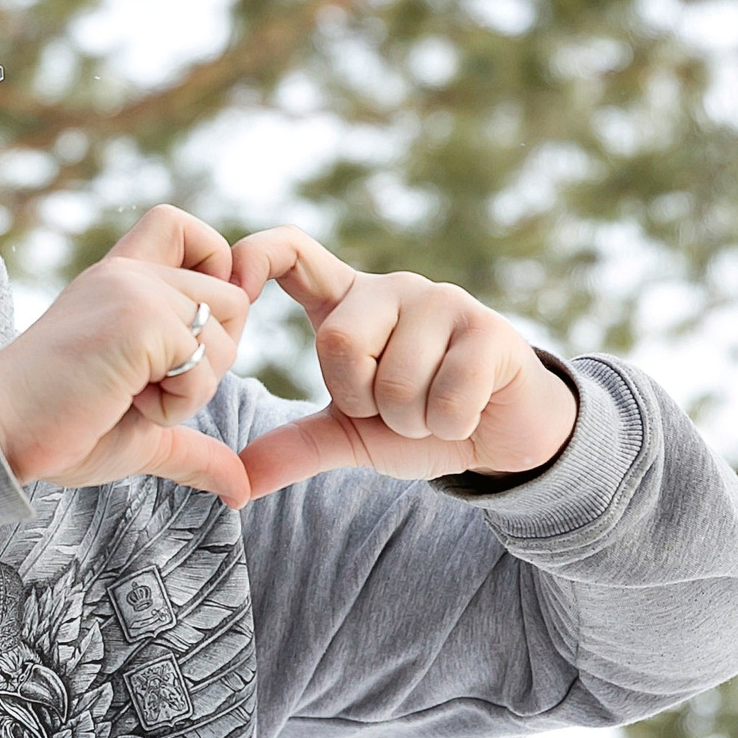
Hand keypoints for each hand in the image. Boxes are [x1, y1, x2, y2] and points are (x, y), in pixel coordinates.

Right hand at [0, 205, 253, 506]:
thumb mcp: (141, 432)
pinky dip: (178, 403)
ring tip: (130, 396)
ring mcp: (133, 291)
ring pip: (226, 333)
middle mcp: (127, 273)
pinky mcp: (138, 319)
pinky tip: (127, 403)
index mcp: (120, 280)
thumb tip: (241, 489)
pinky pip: (202, 363)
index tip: (189, 333)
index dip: (215, 271)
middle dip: (213, 357)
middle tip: (151, 385)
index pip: (186, 229)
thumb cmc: (58, 432)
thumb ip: (192, 445)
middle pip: (231, 296)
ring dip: (193, 387)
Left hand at [227, 227, 575, 498]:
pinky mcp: (488, 330)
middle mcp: (392, 289)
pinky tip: (467, 411)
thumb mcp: (351, 434)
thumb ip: (294, 448)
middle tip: (393, 407)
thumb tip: (234, 485)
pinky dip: (449, 424)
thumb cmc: (421, 420)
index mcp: (348, 303)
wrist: (504, 436)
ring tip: (433, 408)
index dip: (254, 258)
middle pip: (337, 340)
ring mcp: (443, 302)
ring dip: (412, 419)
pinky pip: (446, 396)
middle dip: (361, 399)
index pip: (291, 252)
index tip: (233, 291)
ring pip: (396, 379)